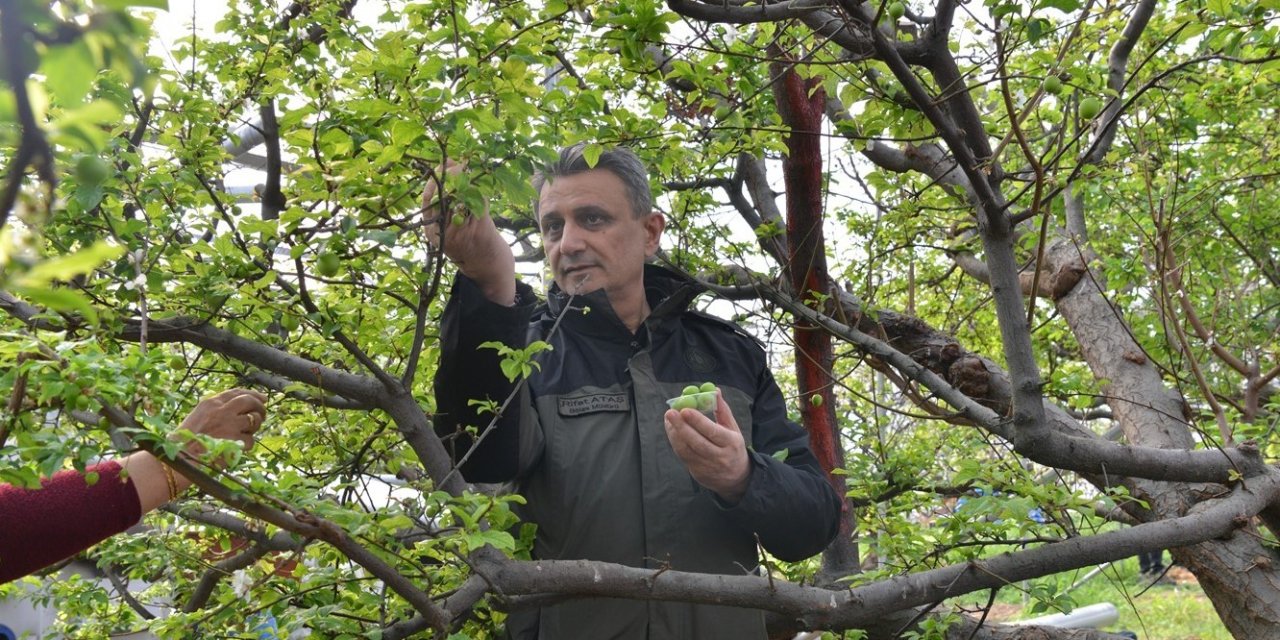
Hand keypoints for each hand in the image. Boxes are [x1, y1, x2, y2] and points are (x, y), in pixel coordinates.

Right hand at [125, 388, 267, 511]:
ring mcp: (230, 425)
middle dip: (260, 407)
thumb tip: (242, 406)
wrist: (180, 459)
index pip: (237, 392)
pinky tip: (236, 448)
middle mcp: (222, 410)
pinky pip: (250, 440)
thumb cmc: (186, 441)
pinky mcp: (236, 440)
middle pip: (250, 401)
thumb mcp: (198, 417)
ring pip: (254, 420)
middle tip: (262, 414)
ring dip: (254, 427)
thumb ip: (217, 410)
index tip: (262, 398)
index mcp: (211, 403)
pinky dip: (246, 445)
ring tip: (245, 433)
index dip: (253, 394)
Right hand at [422, 161, 515, 304]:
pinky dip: (480, 190)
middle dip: (451, 175)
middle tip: (461, 163)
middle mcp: (441, 234)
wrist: (489, 272)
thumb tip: (448, 166)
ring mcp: (459, 233)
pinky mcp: (478, 232)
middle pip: (442, 196)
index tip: (444, 165)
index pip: (427, 201)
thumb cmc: (471, 245)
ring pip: (459, 198)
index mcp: (431, 232)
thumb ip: (446, 203)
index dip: (436, 180)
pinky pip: (477, 204)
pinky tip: (483, 183)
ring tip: (472, 169)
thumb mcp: (450, 229)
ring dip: (467, 180)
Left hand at [664, 390, 750, 502]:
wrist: (736, 478)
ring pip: (687, 450)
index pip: (713, 432)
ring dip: (675, 434)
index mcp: (731, 443)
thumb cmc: (732, 446)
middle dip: (682, 427)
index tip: (685, 409)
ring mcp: (707, 466)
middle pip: (697, 442)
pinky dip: (675, 442)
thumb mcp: (733, 429)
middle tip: (670, 412)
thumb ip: (722, 410)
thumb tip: (715, 390)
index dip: (698, 421)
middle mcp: (719, 456)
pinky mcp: (697, 472)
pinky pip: (683, 455)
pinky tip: (671, 430)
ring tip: (669, 419)